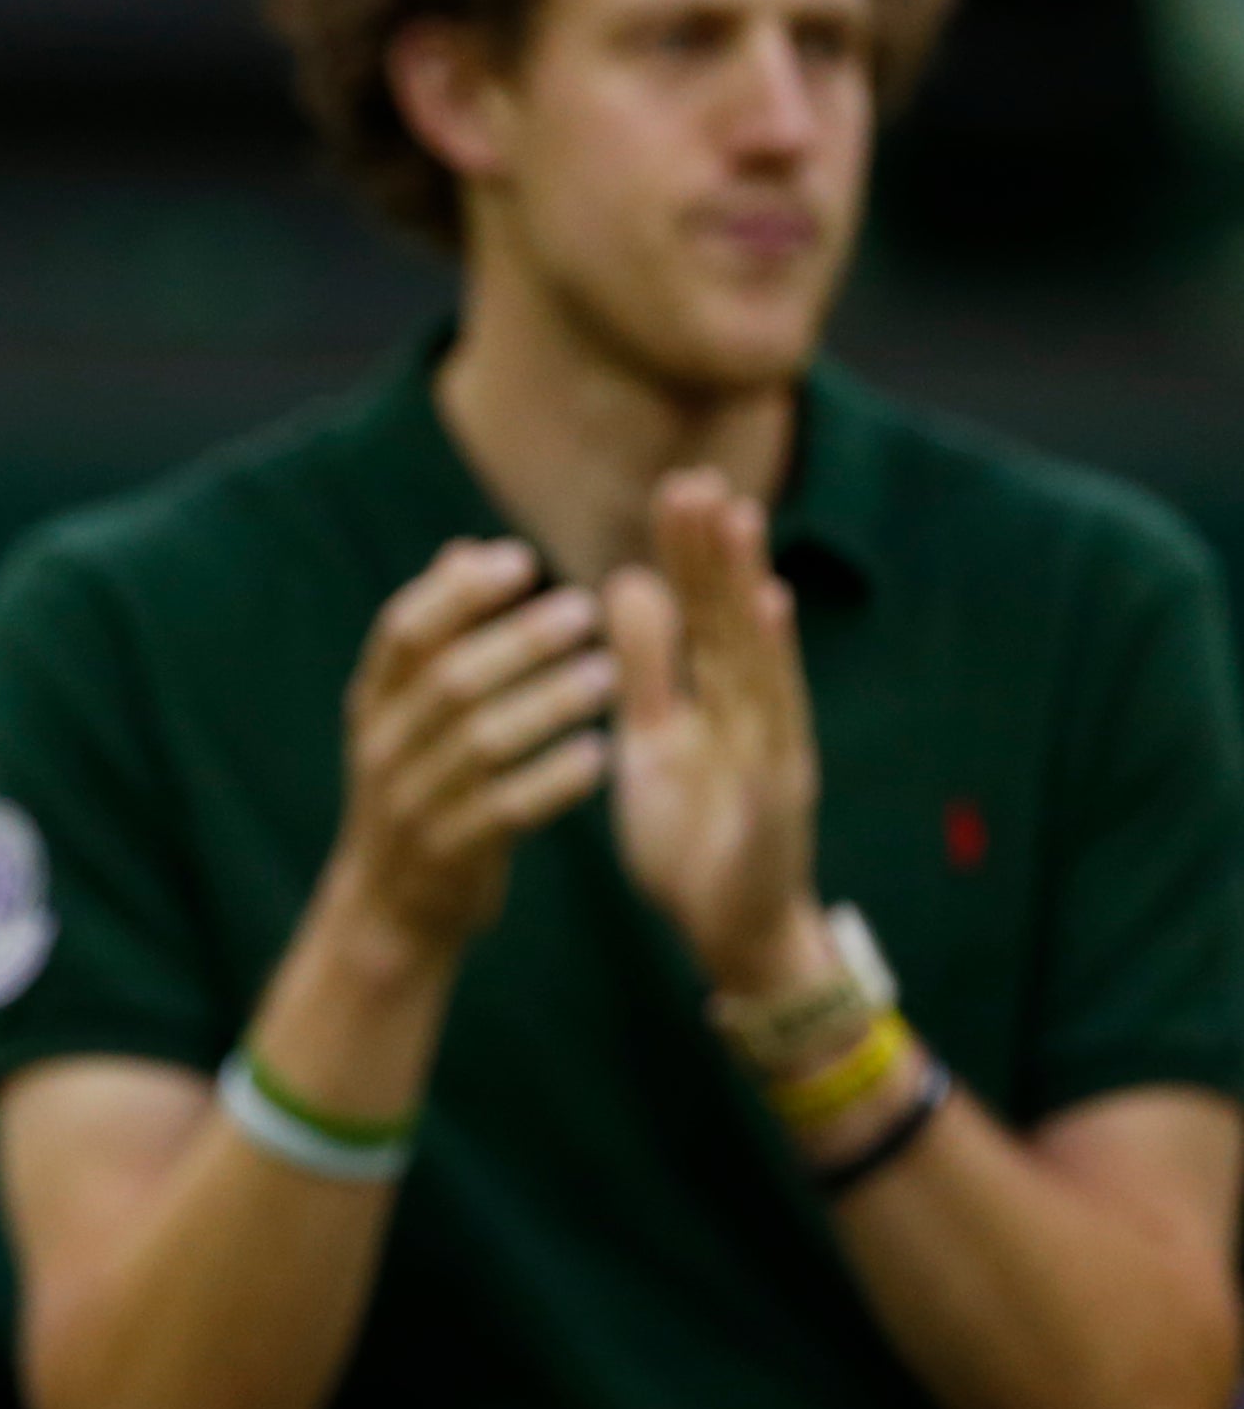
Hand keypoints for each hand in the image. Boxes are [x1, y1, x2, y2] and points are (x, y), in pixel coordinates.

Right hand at [326, 538, 621, 965]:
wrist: (387, 909)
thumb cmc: (417, 789)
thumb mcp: (406, 715)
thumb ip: (437, 638)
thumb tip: (464, 550)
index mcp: (373, 704)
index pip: (403, 631)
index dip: (459, 592)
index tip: (521, 560)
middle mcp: (383, 749)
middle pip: (450, 681)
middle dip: (519, 640)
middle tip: (586, 609)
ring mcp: (411, 805)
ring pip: (481, 743)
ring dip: (547, 703)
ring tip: (608, 674)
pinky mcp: (448, 856)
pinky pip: (504, 812)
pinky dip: (552, 780)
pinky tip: (598, 754)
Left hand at [606, 468, 828, 998]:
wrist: (731, 927)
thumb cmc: (693, 832)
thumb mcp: (652, 739)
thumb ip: (646, 667)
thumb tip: (628, 584)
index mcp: (715, 700)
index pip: (704, 617)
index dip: (693, 556)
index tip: (677, 489)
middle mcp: (752, 711)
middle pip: (734, 621)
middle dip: (718, 553)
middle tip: (700, 481)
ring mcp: (772, 747)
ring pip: (758, 657)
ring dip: (748, 587)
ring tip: (738, 524)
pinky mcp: (779, 792)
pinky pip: (773, 724)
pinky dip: (773, 670)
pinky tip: (769, 614)